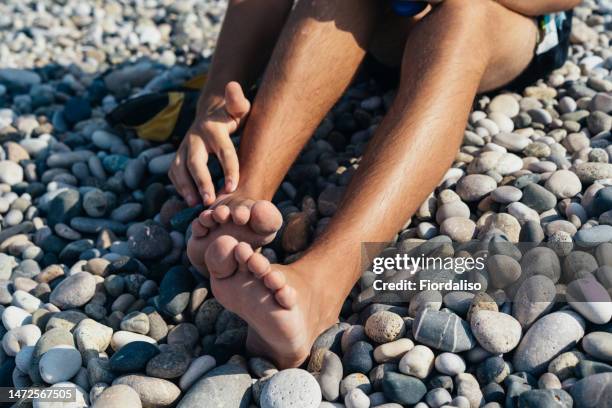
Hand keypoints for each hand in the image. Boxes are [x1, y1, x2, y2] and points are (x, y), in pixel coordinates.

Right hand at [169, 81, 249, 205]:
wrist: (211, 116)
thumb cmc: (231, 117)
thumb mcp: (238, 109)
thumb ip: (238, 102)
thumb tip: (233, 86)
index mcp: (214, 129)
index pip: (223, 151)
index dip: (229, 169)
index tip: (233, 187)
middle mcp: (195, 138)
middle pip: (196, 162)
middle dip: (202, 182)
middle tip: (210, 200)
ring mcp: (184, 147)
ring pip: (180, 169)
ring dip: (186, 187)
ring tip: (195, 204)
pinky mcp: (178, 156)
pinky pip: (174, 172)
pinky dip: (179, 186)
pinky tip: (189, 200)